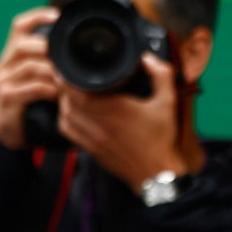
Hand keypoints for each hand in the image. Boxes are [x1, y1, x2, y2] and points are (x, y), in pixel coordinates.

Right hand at [0, 7, 62, 148]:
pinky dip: (49, 89)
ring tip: (68, 78)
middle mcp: (3, 65)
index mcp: (11, 56)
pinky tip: (59, 94)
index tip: (57, 15)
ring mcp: (2, 82)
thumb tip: (73, 52)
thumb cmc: (26, 105)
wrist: (6, 135)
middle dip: (47, 47)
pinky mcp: (7, 98)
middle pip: (23, 44)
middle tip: (66, 57)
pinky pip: (32, 88)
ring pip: (29, 65)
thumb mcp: (33, 80)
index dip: (36, 16)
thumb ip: (47, 65)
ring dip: (52, 71)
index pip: (18, 26)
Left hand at [57, 54, 188, 189]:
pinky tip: (73, 114)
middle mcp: (98, 124)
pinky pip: (68, 132)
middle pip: (66, 101)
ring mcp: (92, 139)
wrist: (157, 174)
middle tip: (70, 76)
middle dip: (64, 87)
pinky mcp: (90, 150)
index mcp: (113, 109)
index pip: (75, 90)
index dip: (67, 76)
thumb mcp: (168, 102)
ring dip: (63, 103)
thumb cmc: (161, 140)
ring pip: (64, 116)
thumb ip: (160, 75)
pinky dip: (65, 120)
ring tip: (70, 93)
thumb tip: (147, 58)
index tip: (68, 67)